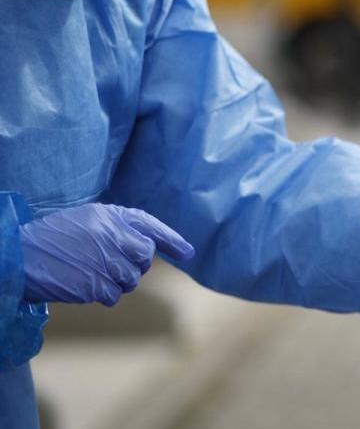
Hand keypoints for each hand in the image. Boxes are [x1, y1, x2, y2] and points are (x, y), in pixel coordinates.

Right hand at [20, 203, 194, 305]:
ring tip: (92, 272)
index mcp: (112, 216)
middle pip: (145, 257)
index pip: (151, 227)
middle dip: (135, 264)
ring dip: (117, 281)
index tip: (188, 253)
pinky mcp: (96, 285)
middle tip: (113, 264)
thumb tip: (145, 246)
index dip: (173, 240)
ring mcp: (106, 262)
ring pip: (132, 279)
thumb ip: (117, 227)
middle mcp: (114, 236)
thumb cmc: (51, 238)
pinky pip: (115, 296)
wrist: (19, 256)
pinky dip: (104, 294)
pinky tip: (86, 284)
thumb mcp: (86, 220)